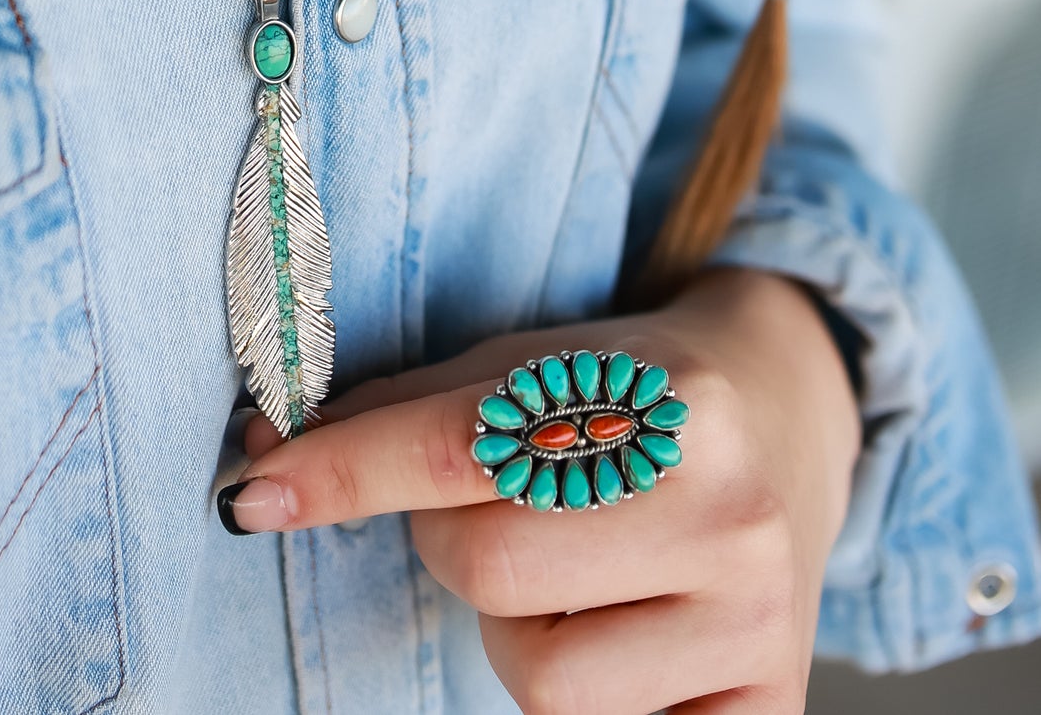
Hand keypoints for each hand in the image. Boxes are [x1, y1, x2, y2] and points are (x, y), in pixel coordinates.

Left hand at [218, 267, 860, 713]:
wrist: (789, 412)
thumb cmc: (633, 386)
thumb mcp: (531, 363)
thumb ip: (404, 410)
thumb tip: (264, 459)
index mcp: (661, 398)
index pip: (458, 447)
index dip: (341, 472)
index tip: (254, 494)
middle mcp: (723, 506)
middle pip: (486, 567)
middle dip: (451, 540)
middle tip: (500, 504)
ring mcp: (755, 617)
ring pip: (536, 675)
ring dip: (513, 625)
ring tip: (570, 568)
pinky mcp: (770, 703)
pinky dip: (578, 686)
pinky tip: (620, 625)